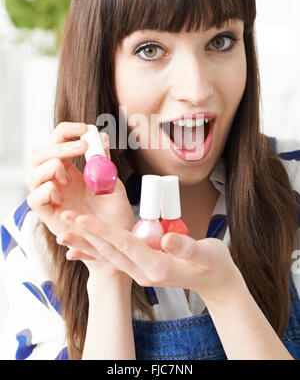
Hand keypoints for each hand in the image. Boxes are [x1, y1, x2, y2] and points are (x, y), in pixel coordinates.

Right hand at [25, 122, 134, 275]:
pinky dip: (47, 190)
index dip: (66, 130)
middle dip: (58, 146)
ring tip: (71, 178)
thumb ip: (103, 161)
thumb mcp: (111, 182)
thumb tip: (101, 136)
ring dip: (52, 167)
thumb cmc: (114, 215)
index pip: (57, 141)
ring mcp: (50, 197)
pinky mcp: (47, 215)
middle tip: (82, 148)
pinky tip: (63, 194)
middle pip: (38, 153)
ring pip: (31, 173)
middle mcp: (56, 181)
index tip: (84, 128)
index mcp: (70, 169)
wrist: (116, 244)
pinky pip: (34, 198)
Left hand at [56, 212, 242, 301]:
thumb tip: (165, 238)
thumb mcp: (207, 253)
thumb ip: (187, 247)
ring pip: (108, 255)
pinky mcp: (141, 267)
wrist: (215, 281)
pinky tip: (83, 244)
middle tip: (65, 218)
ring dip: (87, 241)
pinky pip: (115, 258)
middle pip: (109, 250)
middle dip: (86, 234)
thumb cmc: (213, 264)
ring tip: (66, 229)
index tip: (83, 219)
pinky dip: (98, 250)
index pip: (124, 245)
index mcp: (158, 268)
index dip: (103, 231)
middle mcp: (144, 273)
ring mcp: (141, 272)